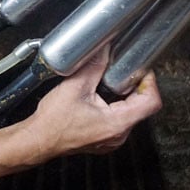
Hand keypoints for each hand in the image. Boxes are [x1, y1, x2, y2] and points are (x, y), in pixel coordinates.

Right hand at [25, 47, 161, 158]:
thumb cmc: (53, 122)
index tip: (140, 70)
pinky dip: (113, 107)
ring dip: (122, 96)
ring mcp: (112, 140)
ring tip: (106, 85)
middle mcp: (119, 135)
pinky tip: (98, 99)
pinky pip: (117, 121)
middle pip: (142, 106)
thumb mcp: (74, 87)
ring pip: (129, 113)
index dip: (149, 82)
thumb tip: (105, 50)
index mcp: (117, 123)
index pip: (151, 102)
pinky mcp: (104, 140)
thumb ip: (94, 66)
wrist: (38, 140)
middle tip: (120, 72)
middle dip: (133, 86)